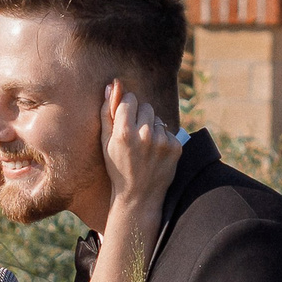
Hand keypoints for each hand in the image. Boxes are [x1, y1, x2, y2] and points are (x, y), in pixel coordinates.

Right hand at [100, 79, 178, 222]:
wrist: (138, 196)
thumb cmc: (117, 167)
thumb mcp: (105, 142)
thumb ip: (107, 111)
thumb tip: (112, 85)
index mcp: (124, 132)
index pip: (130, 98)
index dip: (126, 108)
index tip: (124, 121)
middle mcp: (144, 135)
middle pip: (146, 105)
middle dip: (140, 116)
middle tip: (134, 137)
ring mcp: (162, 141)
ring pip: (157, 118)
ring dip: (151, 127)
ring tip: (145, 146)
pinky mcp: (175, 147)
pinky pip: (168, 131)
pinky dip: (162, 138)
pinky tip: (155, 153)